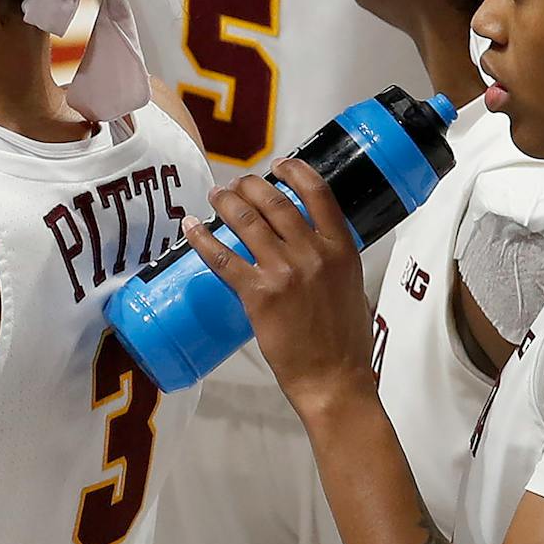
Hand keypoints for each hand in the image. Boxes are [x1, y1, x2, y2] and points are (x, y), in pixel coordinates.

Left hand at [182, 160, 376, 417]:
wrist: (334, 379)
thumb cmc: (346, 341)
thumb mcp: (352, 287)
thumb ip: (334, 262)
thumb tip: (315, 249)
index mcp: (342, 249)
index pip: (319, 194)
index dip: (295, 172)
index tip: (279, 164)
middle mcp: (313, 253)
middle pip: (275, 202)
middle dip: (251, 186)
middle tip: (237, 184)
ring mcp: (284, 272)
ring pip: (247, 222)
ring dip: (227, 203)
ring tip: (216, 195)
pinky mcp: (258, 294)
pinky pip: (223, 258)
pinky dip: (203, 239)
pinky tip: (191, 227)